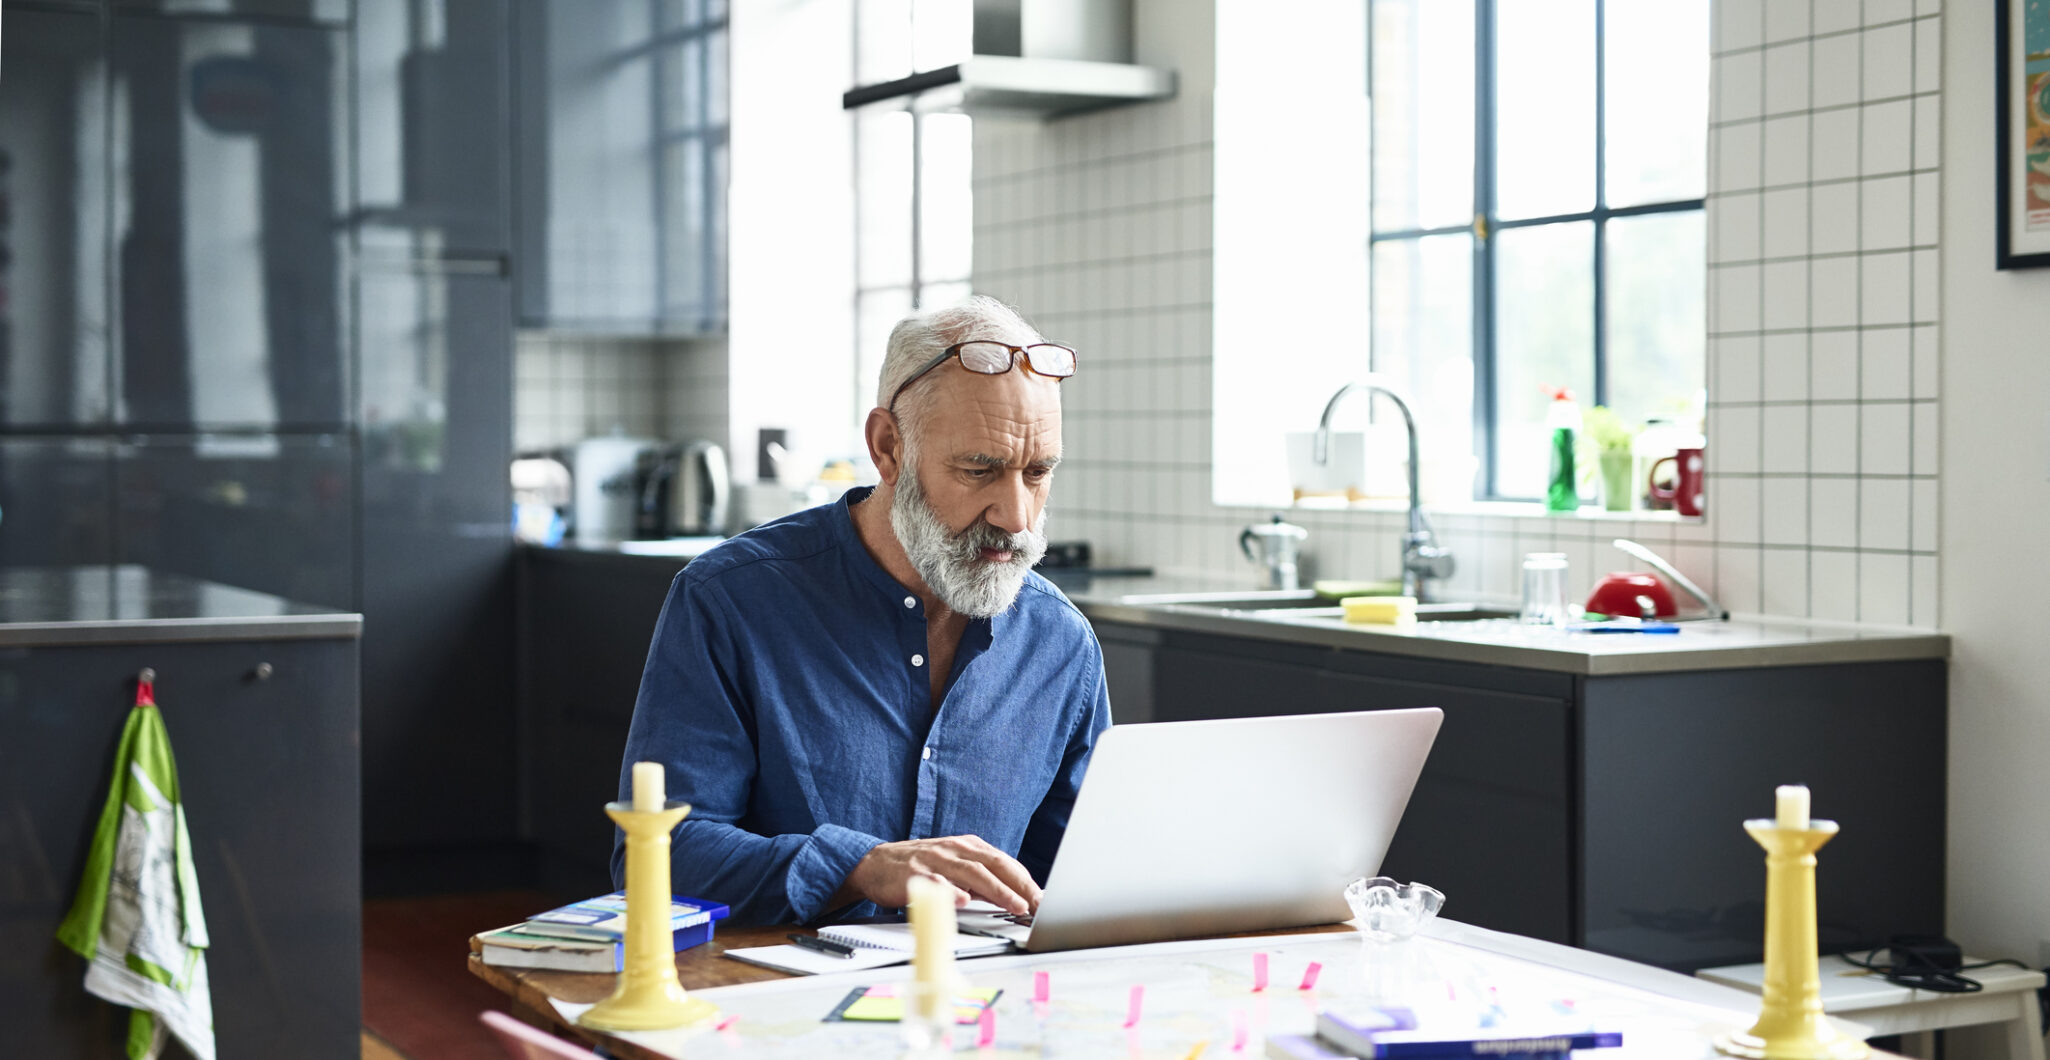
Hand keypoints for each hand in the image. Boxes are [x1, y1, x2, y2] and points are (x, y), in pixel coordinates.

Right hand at [842, 835, 1040, 914]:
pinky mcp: (915, 874)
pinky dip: (951, 891)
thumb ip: (982, 881)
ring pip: (971, 873)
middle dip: (1019, 885)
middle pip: (993, 865)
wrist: (875, 864)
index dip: (1025, 880)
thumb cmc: (921, 867)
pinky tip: (964, 900)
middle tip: (1036, 904)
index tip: (1042, 899)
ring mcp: (935, 860)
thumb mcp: (955, 868)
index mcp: (968, 846)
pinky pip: (936, 882)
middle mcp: (955, 849)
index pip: (1004, 862)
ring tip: (1014, 905)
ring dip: (996, 889)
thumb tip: (1015, 897)